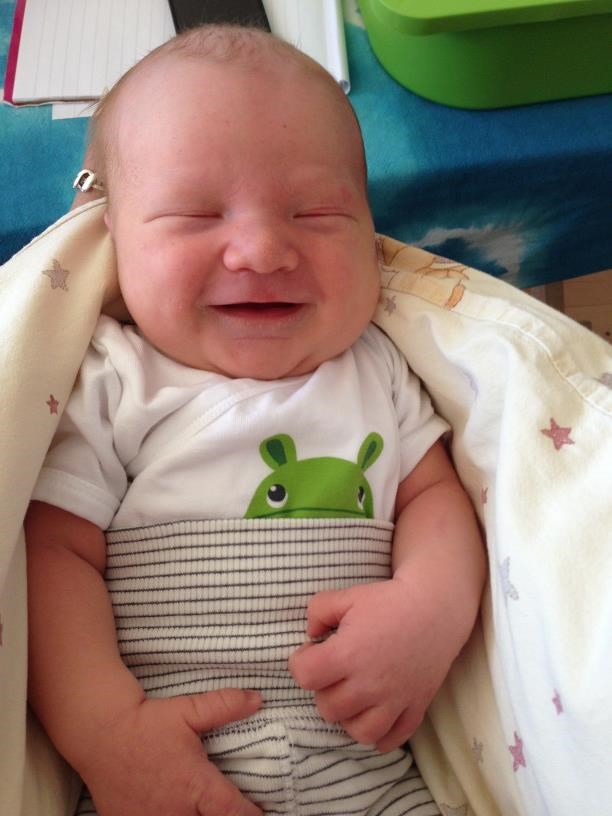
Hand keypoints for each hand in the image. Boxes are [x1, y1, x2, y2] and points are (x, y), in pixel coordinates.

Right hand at [78, 688, 262, 815]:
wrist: (101, 733)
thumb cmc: (147, 722)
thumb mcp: (188, 710)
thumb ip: (225, 705)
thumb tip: (257, 698)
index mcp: (196, 786)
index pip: (234, 813)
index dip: (252, 815)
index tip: (261, 811)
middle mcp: (176, 812)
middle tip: (227, 807)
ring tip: (204, 810)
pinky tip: (175, 811)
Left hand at [289, 579, 460, 751]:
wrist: (435, 607)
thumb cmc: (389, 600)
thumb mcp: (347, 595)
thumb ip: (318, 610)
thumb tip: (310, 633)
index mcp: (348, 655)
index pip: (305, 676)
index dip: (300, 662)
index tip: (310, 652)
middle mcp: (369, 684)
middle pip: (328, 708)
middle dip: (324, 689)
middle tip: (334, 671)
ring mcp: (394, 700)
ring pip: (359, 732)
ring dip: (349, 716)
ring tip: (352, 695)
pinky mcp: (415, 707)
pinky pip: (393, 739)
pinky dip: (381, 735)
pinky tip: (375, 715)